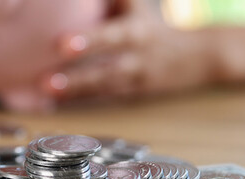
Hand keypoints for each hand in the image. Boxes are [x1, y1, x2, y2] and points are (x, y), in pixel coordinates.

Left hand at [42, 0, 213, 101]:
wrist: (199, 55)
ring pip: (102, 88)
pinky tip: (53, 102)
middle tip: (45, 80)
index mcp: (136, 30)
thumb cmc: (150, 23)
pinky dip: (79, 100)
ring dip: (74, 92)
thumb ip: (108, 0)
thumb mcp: (132, 4)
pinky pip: (103, 98)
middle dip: (76, 76)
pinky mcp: (132, 95)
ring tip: (45, 91)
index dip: (88, 39)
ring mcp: (135, 79)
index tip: (61, 44)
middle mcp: (136, 57)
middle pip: (105, 70)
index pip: (111, 35)